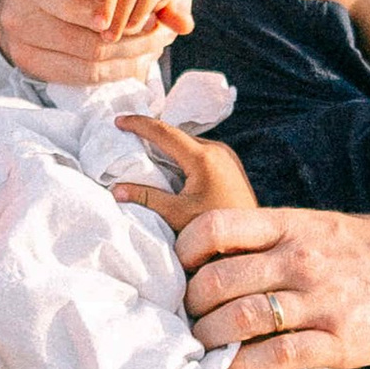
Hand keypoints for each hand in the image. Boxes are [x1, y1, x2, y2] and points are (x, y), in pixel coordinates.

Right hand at [110, 111, 259, 220]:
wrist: (254, 247)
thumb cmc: (215, 231)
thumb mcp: (176, 215)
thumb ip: (146, 198)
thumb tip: (115, 189)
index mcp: (204, 157)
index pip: (164, 132)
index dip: (138, 124)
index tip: (117, 121)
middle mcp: (218, 149)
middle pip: (176, 135)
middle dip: (150, 134)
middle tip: (125, 136)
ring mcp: (226, 156)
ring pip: (187, 143)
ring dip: (165, 146)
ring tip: (141, 149)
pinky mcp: (229, 165)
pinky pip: (198, 152)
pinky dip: (179, 155)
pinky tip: (167, 165)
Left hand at [175, 203, 369, 368]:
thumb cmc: (369, 251)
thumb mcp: (318, 226)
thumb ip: (270, 240)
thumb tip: (212, 262)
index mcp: (291, 226)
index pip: (215, 228)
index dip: (184, 253)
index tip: (181, 273)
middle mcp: (301, 259)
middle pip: (217, 281)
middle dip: (191, 307)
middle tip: (189, 321)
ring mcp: (322, 301)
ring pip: (240, 320)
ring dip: (211, 339)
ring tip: (206, 347)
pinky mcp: (342, 341)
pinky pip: (278, 356)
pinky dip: (246, 367)